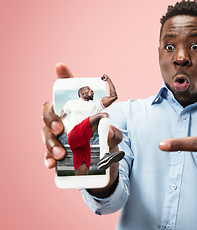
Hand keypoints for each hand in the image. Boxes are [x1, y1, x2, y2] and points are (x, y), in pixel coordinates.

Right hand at [41, 64, 121, 187]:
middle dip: (51, 119)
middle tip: (61, 128)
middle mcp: (64, 120)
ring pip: (46, 134)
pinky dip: (48, 160)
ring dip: (50, 143)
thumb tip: (109, 131)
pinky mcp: (57, 154)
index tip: (61, 66)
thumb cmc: (107, 142)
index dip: (63, 78)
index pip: (68, 92)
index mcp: (77, 110)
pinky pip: (48, 155)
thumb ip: (115, 134)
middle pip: (48, 113)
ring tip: (60, 154)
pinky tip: (51, 165)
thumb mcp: (115, 137)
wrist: (106, 164)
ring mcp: (58, 137)